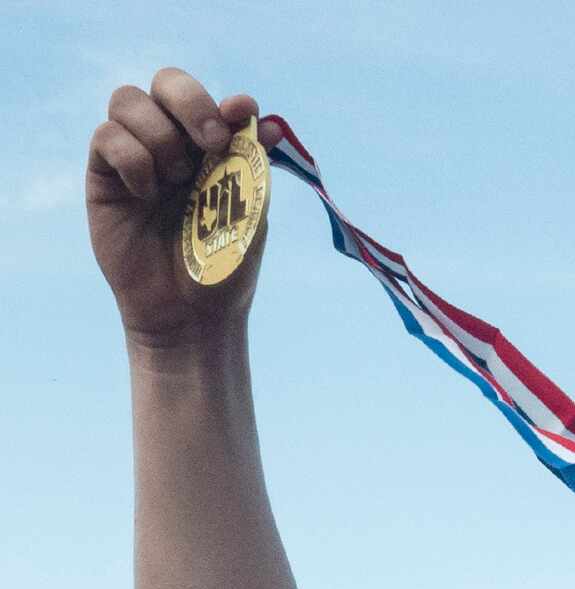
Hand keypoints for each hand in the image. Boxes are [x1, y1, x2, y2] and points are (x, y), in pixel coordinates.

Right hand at [88, 69, 278, 348]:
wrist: (192, 314)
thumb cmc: (224, 265)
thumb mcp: (249, 214)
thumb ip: (251, 165)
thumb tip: (264, 121)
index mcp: (210, 149)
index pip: (208, 100)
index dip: (223, 100)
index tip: (242, 113)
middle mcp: (172, 144)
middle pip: (166, 82)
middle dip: (190, 102)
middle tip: (212, 141)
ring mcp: (136, 156)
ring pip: (129, 101)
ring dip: (160, 135)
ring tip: (178, 180)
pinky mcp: (104, 175)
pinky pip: (107, 137)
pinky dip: (133, 159)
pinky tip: (148, 194)